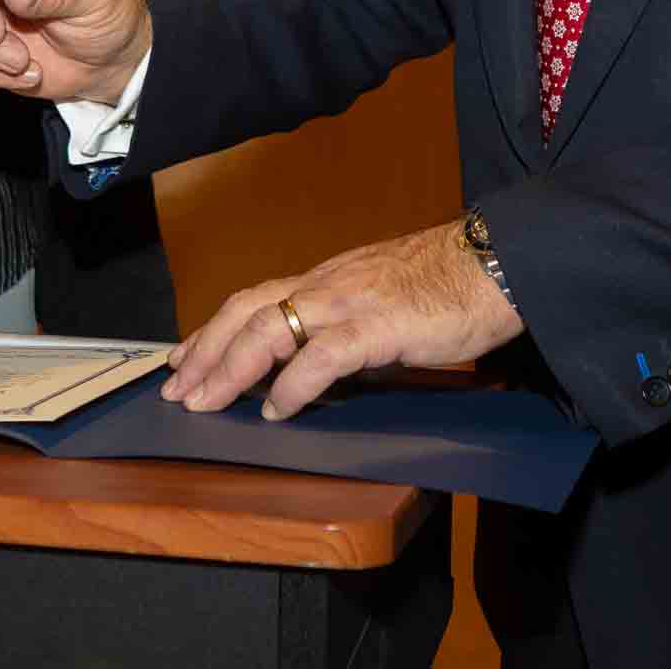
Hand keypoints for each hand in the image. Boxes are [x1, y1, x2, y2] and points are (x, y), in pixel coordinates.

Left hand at [163, 221, 525, 419]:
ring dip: (230, 367)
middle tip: (177, 389)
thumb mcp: (381, 298)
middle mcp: (327, 284)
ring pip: (270, 327)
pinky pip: (322, 355)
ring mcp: (349, 302)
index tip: (184, 358)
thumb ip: (346, 322)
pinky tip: (277, 408)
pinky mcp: (377, 325)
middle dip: (205, 350)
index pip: (255, 298)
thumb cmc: (447, 283)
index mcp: (328, 279)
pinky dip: (292, 384)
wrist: (493, 262)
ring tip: (208, 401)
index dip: (213, 329)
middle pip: (247, 310)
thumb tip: (318, 358)